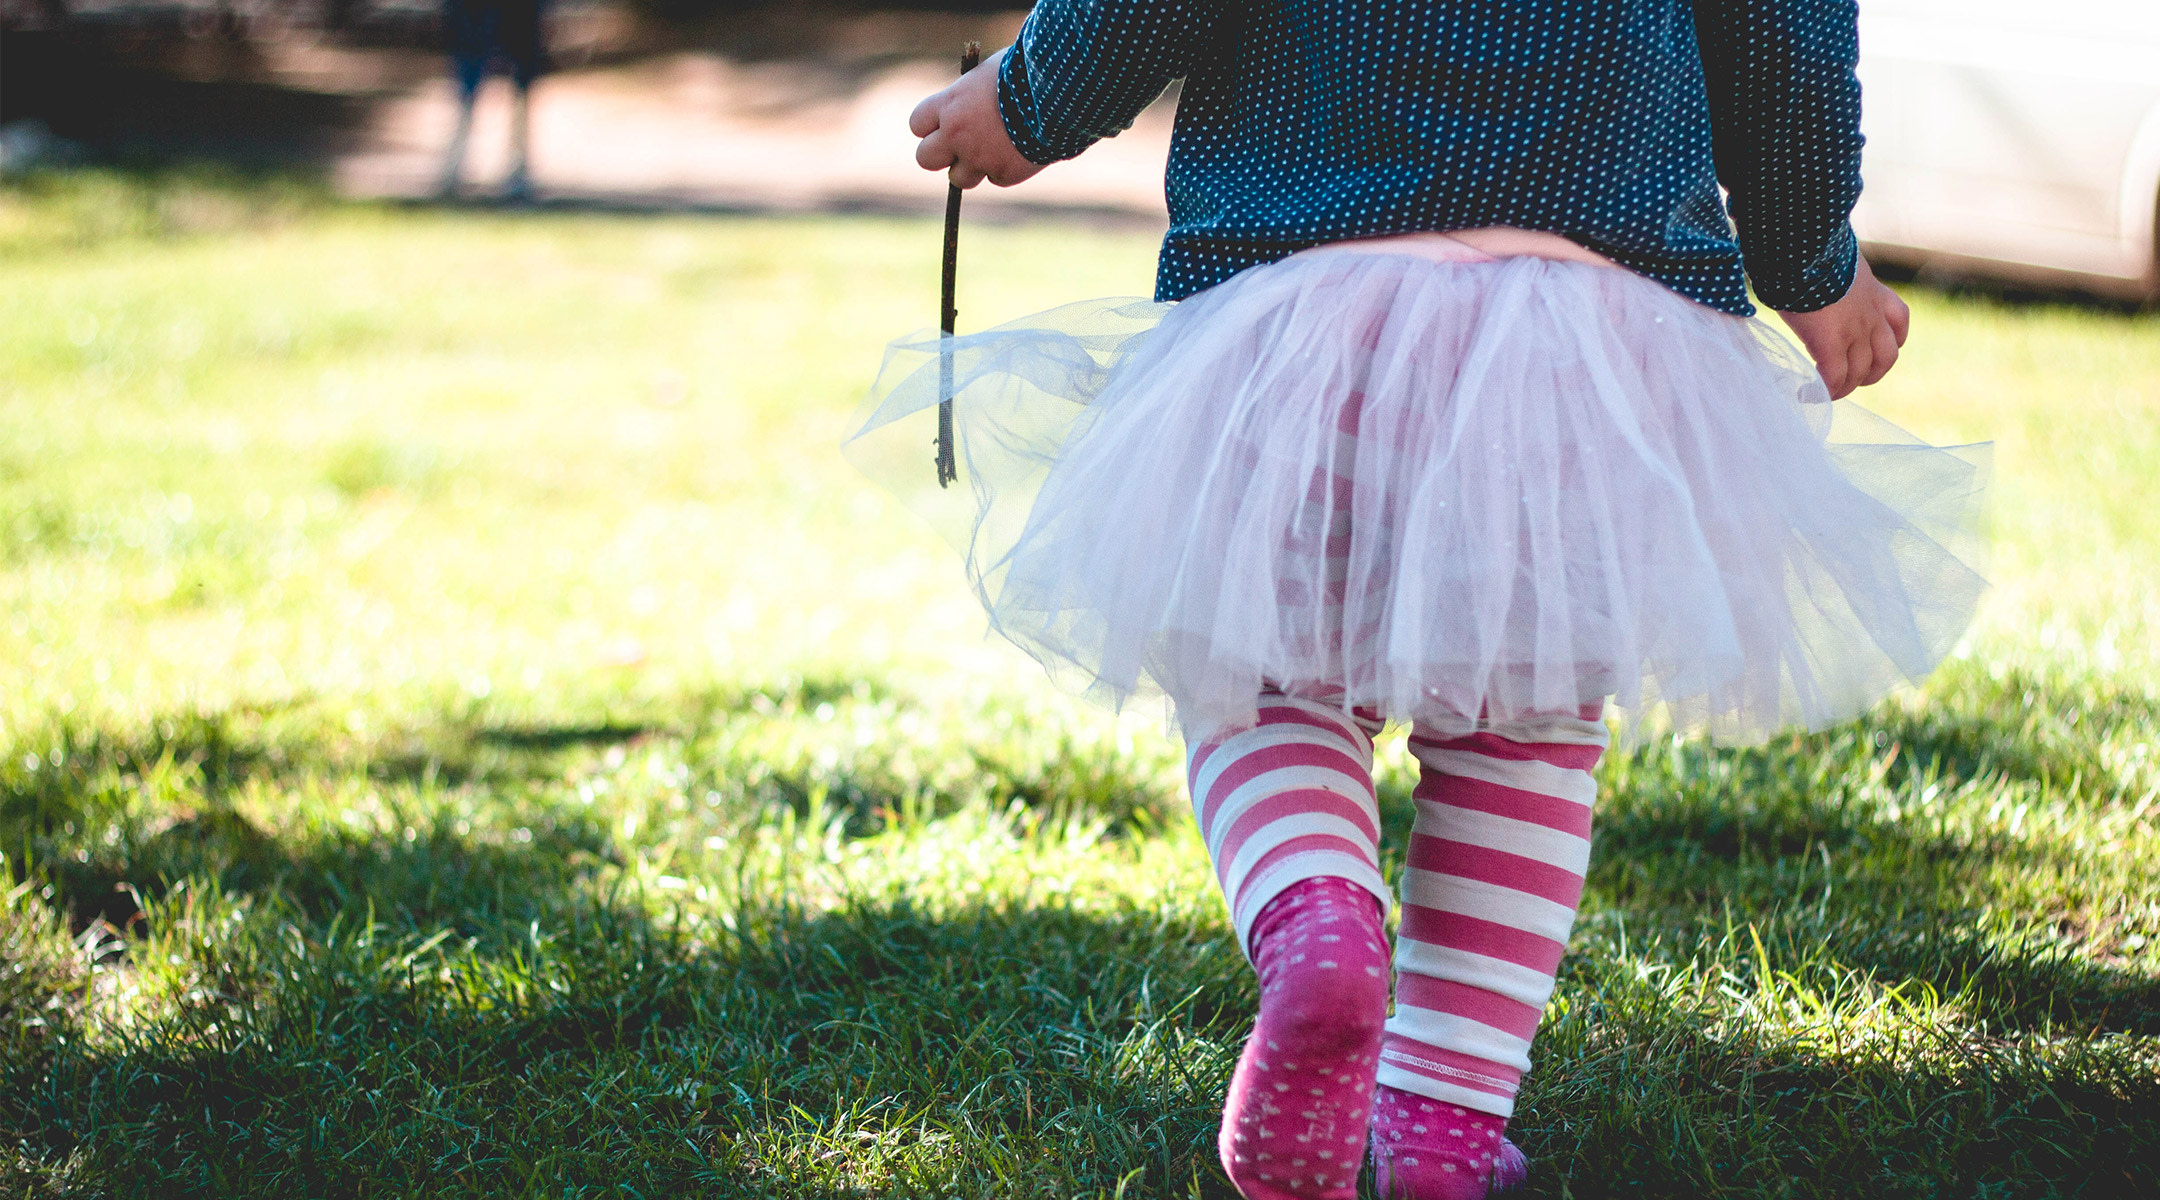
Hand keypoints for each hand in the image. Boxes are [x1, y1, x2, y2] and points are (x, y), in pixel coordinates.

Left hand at [910, 47, 1045, 189]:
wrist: (1060, 91)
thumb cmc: (1026, 70)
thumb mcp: (988, 74)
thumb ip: (969, 96)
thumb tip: (968, 104)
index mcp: (950, 105)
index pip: (917, 124)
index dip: (930, 126)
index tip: (944, 123)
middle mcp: (958, 135)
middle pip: (925, 159)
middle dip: (941, 154)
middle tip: (958, 146)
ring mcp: (980, 158)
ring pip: (959, 179)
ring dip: (971, 168)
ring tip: (993, 150)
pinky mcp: (1005, 174)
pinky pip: (996, 178)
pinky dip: (1005, 168)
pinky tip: (1021, 149)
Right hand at [1774, 255, 1909, 398]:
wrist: (1804, 250)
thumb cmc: (1810, 247)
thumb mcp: (1835, 256)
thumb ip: (1834, 269)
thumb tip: (1811, 265)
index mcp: (1875, 291)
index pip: (1898, 321)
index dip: (1891, 341)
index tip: (1873, 349)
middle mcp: (1871, 315)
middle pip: (1886, 357)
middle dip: (1872, 373)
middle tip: (1853, 379)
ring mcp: (1853, 331)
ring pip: (1860, 372)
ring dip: (1846, 387)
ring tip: (1829, 392)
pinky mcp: (1829, 344)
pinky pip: (1831, 378)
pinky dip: (1822, 391)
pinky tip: (1807, 395)